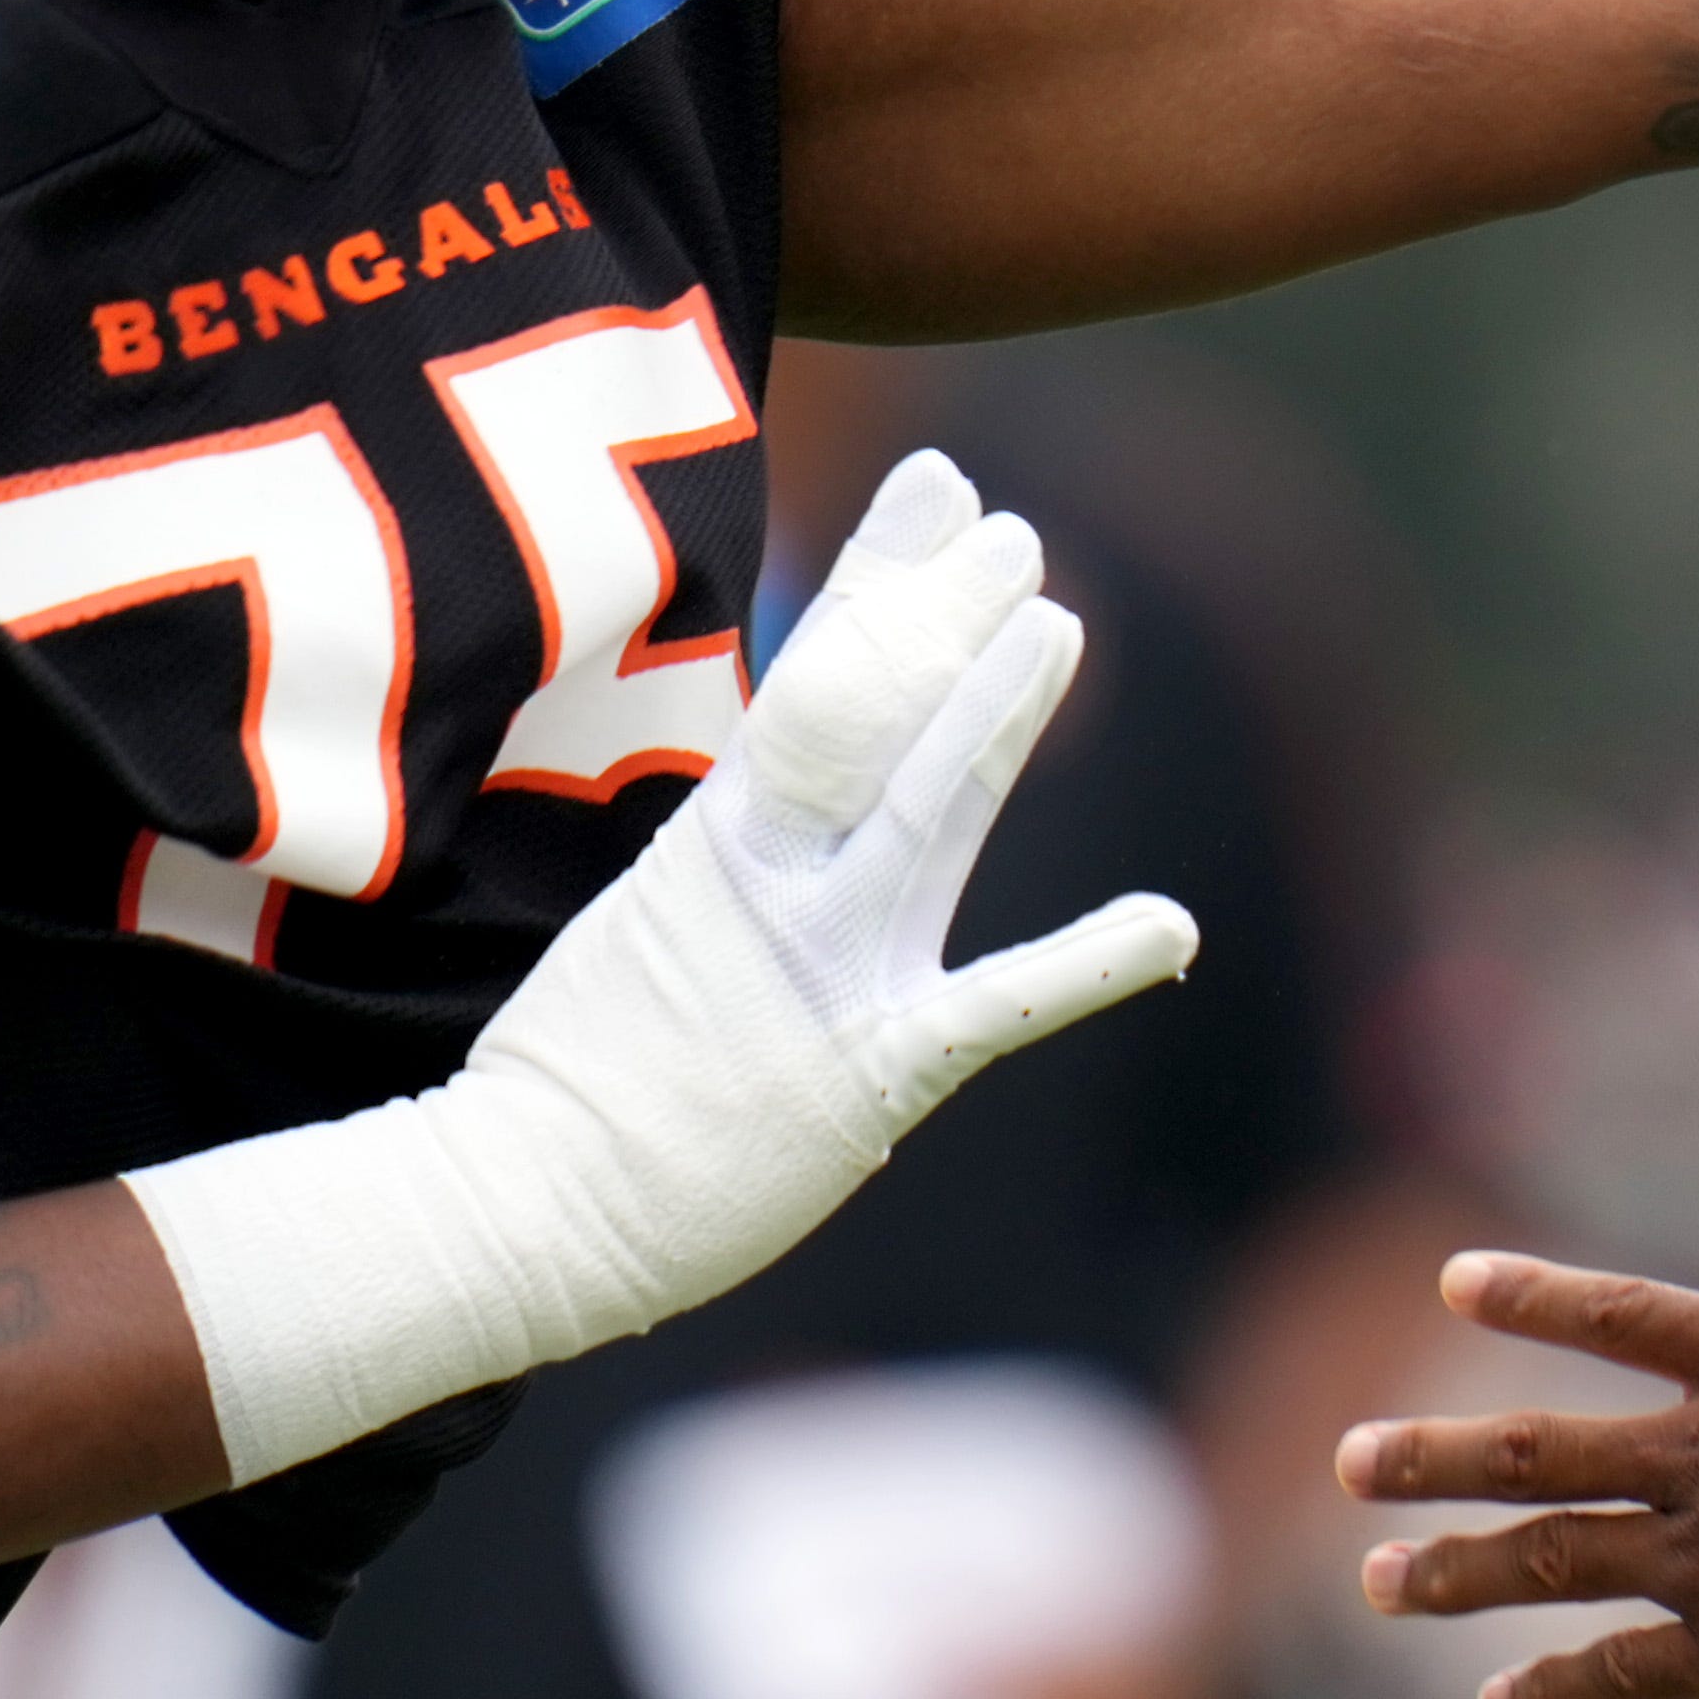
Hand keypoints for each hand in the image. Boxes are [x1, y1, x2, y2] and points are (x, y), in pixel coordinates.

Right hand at [448, 446, 1202, 1301]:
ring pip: (926, 815)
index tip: (938, 492)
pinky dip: (1087, 965)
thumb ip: (741, 846)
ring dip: (993, 716)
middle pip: (876, 723)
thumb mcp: (654, 917)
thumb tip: (788, 775)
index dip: (885, 576)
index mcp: (721, 842)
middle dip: (947, 620)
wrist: (527, 1205)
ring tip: (1053, 623)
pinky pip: (996, 1006)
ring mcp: (830, 972)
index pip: (816, 679)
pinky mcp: (876, 1073)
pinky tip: (1172, 925)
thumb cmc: (586, 1071)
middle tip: (1011, 533)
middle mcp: (779, 886)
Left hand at [1335, 1252, 1698, 1698]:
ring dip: (1456, 1572)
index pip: (1623, 1317)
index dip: (1536, 1299)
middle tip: (1351, 1461)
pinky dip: (1555, 1689)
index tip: (1454, 1281)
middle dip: (1436, 1458)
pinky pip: (1622, 1671)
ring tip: (1379, 1580)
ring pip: (1555, 1560)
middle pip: (1541, 1452)